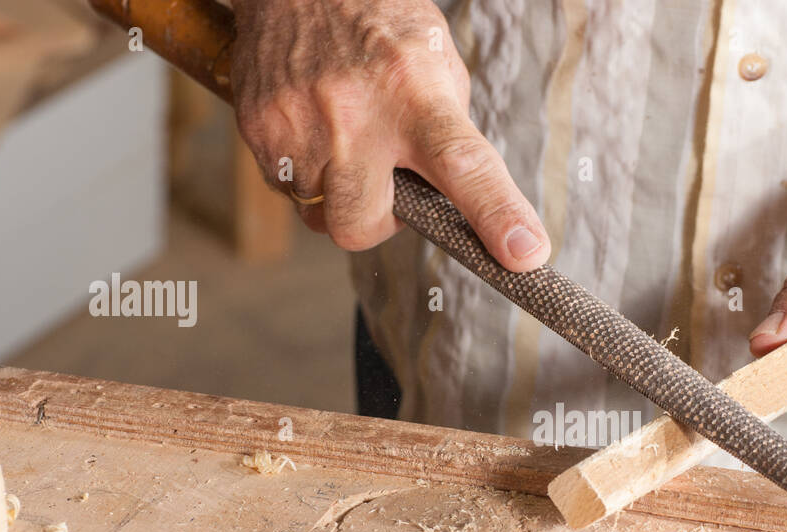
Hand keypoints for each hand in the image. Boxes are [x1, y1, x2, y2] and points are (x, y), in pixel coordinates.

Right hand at [231, 0, 548, 267]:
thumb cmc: (377, 22)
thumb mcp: (434, 62)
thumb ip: (450, 131)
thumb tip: (462, 194)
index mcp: (416, 94)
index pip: (464, 165)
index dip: (497, 214)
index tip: (525, 253)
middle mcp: (356, 113)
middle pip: (363, 224)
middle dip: (375, 221)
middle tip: (383, 183)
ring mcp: (301, 124)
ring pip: (321, 213)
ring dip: (339, 194)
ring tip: (343, 139)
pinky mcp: (261, 129)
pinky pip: (288, 189)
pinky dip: (306, 172)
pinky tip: (313, 126)